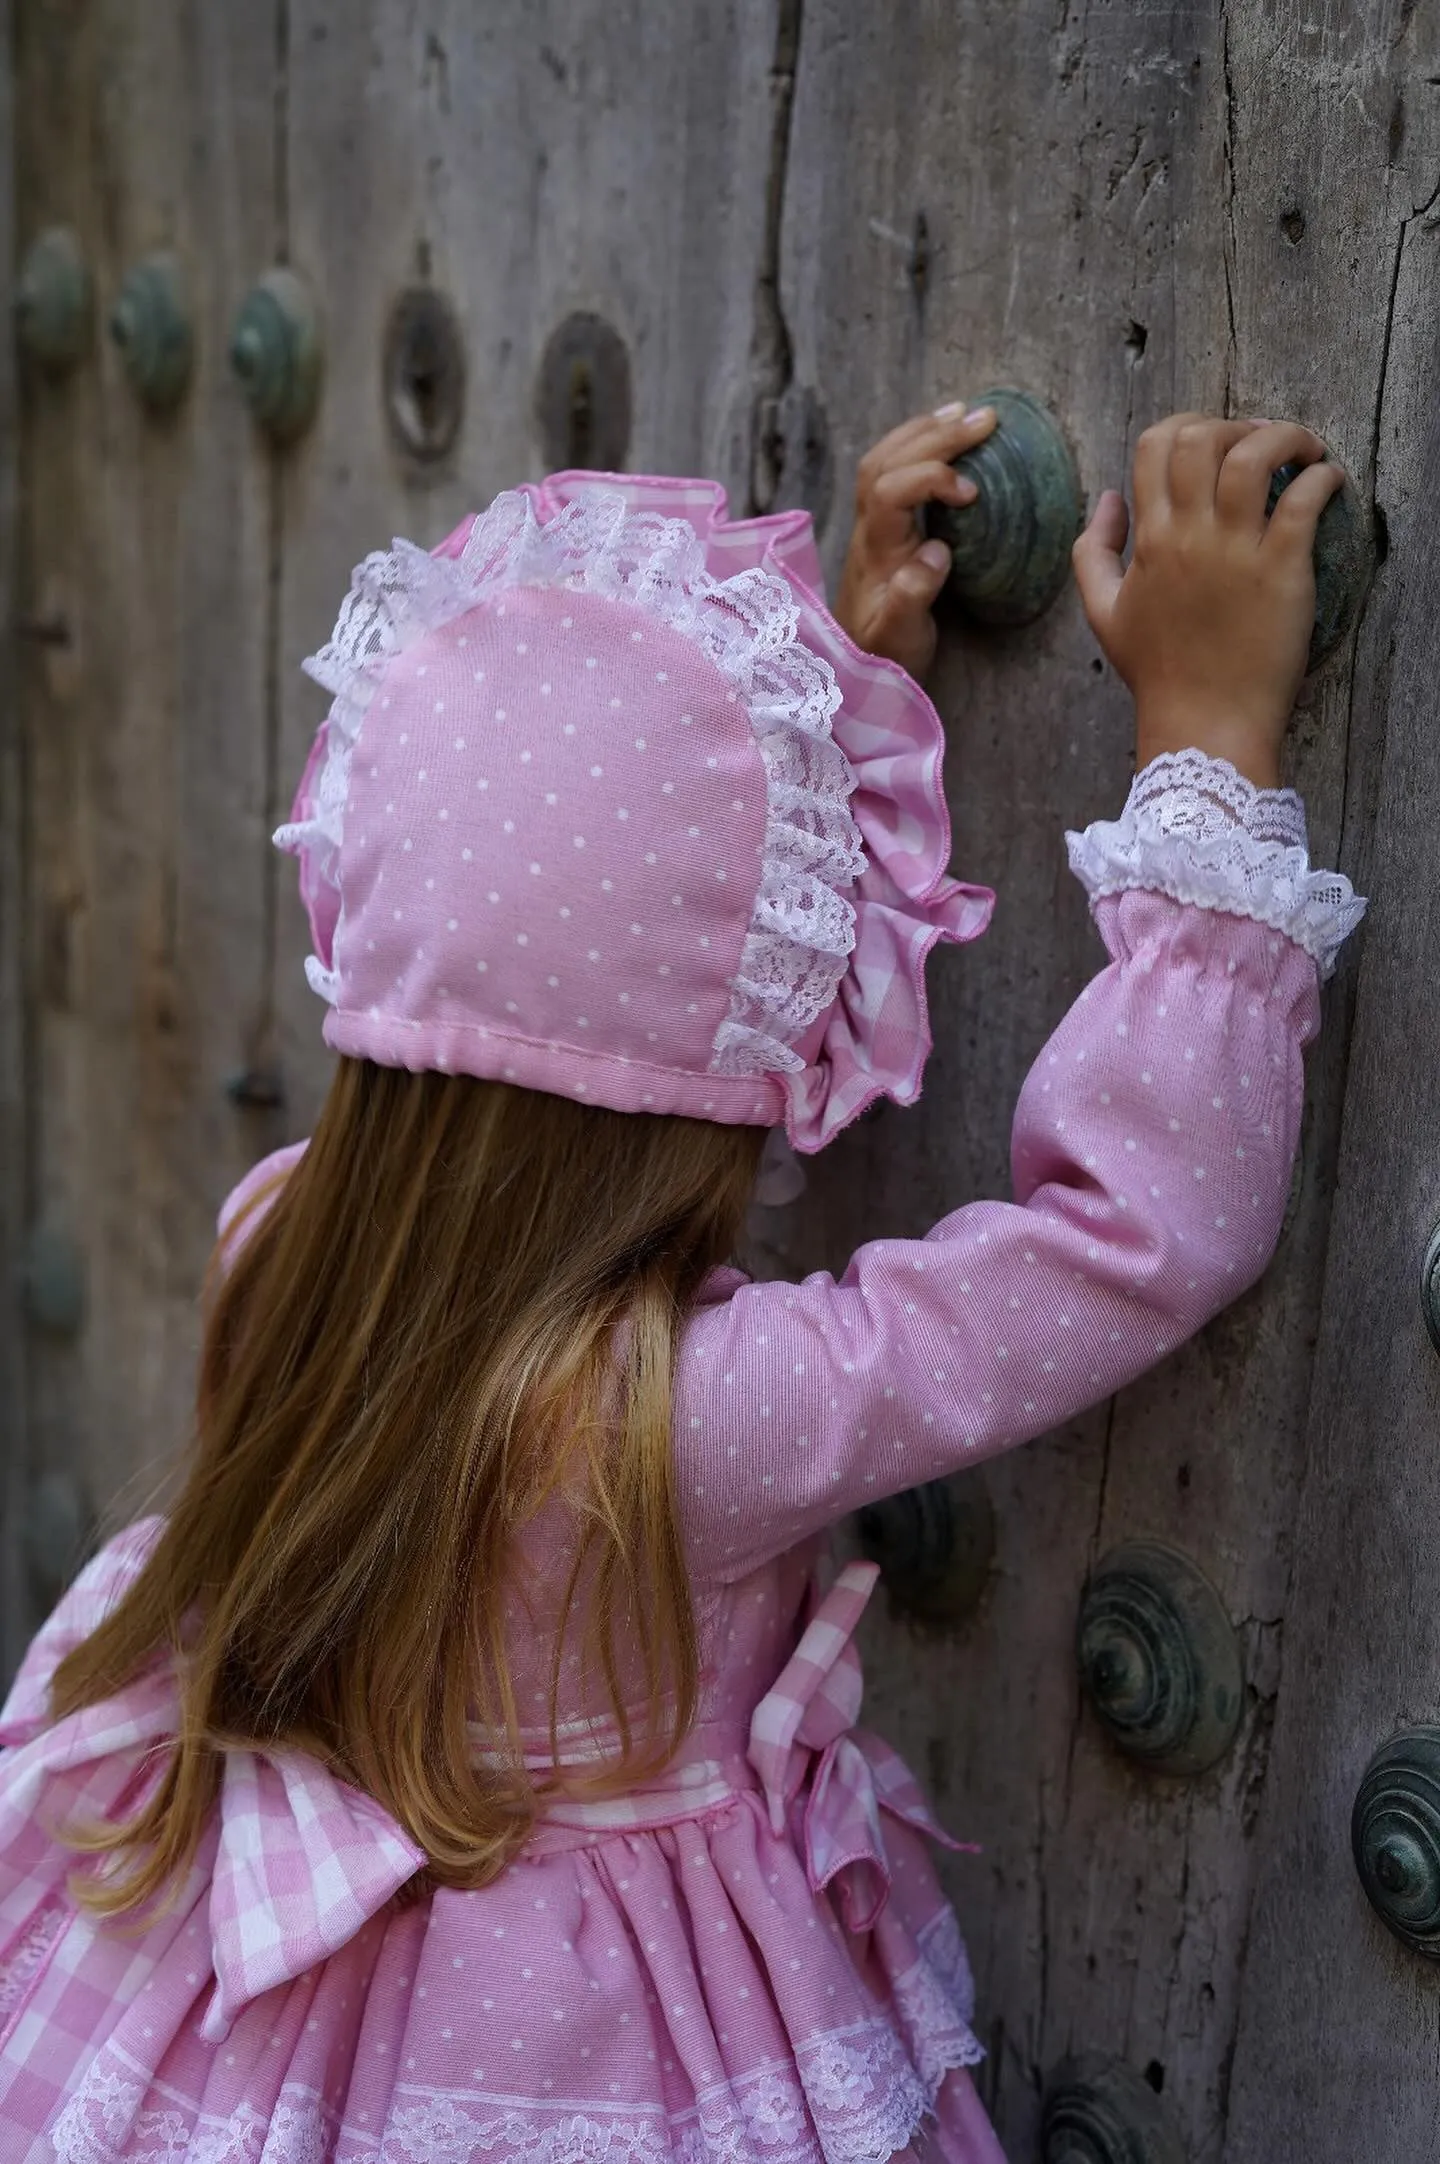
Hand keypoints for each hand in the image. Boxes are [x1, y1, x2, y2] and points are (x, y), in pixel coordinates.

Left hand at [834, 402, 998, 678]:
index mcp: (875, 552)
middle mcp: (867, 530)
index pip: (891, 490)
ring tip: (965, 413)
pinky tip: (942, 435)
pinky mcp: (879, 527)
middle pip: (887, 461)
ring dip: (923, 430)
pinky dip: (915, 444)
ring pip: (883, 459)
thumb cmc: (883, 656)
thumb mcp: (902, 638)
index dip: (931, 478)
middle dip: (936, 435)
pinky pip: (888, 469)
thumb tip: (936, 552)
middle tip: (987, 420)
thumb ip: (915, 596)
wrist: (854, 669)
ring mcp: (870, 525)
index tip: (971, 493)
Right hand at [1072, 414, 1345, 788]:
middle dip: (1237, 424)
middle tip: (1263, 444)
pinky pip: (1304, 499)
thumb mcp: (1103, 613)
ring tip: (1304, 451)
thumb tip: (1107, 497)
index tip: (1215, 442)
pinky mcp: (1281, 572)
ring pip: (1254, 455)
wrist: (1202, 725)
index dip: (1188, 425)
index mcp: (1149, 540)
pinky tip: (1327, 482)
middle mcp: (1189, 536)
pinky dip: (1321, 477)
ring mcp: (1235, 552)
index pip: (1157, 445)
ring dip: (1285, 436)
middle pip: (1203, 438)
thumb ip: (1092, 551)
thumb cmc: (1157, 674)